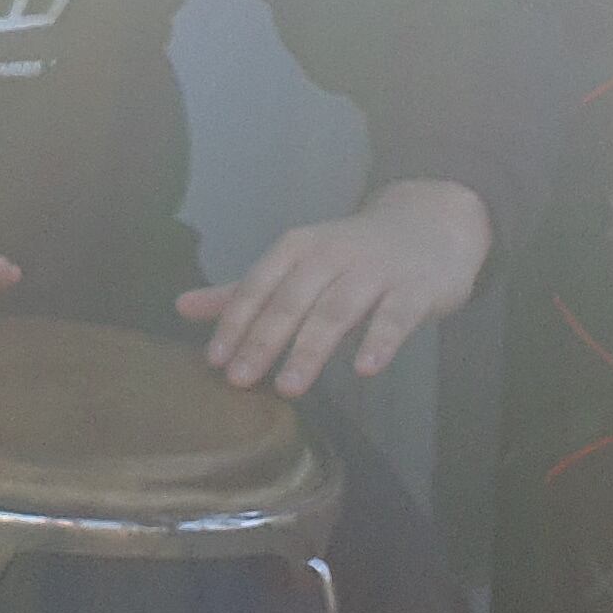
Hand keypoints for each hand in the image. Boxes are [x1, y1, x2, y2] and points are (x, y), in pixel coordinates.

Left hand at [180, 178, 488, 397]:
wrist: (431, 224)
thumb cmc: (352, 253)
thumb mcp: (296, 264)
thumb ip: (244, 290)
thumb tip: (181, 307)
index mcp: (296, 249)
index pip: (256, 287)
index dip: (234, 323)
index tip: (215, 361)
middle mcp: (331, 255)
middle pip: (290, 302)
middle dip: (262, 342)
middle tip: (239, 381)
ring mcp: (374, 271)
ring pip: (337, 312)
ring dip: (310, 350)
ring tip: (289, 387)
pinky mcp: (415, 289)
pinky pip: (396, 317)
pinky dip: (379, 342)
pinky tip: (364, 369)